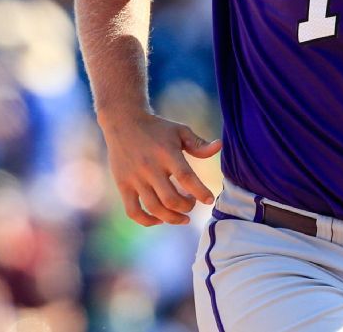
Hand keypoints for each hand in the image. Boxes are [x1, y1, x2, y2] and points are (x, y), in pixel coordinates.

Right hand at [98, 107, 221, 225]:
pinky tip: (160, 219)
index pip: (186, 177)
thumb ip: (199, 144)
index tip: (209, 200)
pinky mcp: (123, 185)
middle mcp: (150, 167)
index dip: (200, 192)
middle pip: (171, 199)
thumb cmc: (157, 128)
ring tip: (182, 216)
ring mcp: (135, 178)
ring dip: (172, 218)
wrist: (123, 122)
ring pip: (154, 208)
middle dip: (187, 207)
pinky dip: (147, 221)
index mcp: (167, 153)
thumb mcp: (180, 131)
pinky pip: (133, 211)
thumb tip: (219, 146)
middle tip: (192, 203)